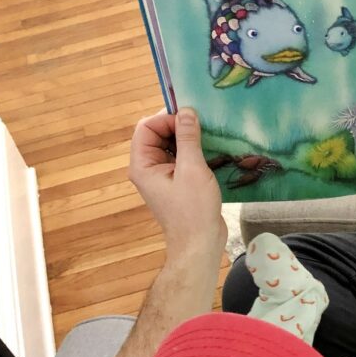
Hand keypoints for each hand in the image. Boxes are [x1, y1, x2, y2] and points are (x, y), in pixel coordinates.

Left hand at [128, 108, 226, 253]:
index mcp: (143, 165)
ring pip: (172, 146)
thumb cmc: (193, 210)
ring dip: (188, 138)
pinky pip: (182, 159)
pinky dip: (194, 151)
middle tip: (202, 123)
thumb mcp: (192, 169)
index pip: (146, 127)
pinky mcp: (178, 183)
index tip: (190, 117)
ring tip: (209, 134)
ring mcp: (163, 177)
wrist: (200, 245)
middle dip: (178, 126)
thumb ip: (188, 138)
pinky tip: (212, 149)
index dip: (166, 117)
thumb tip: (187, 111)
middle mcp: (148, 169)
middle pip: (158, 134)